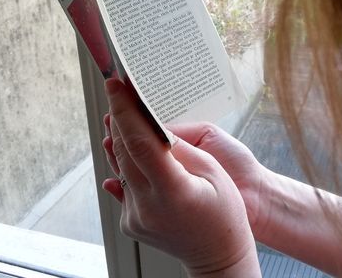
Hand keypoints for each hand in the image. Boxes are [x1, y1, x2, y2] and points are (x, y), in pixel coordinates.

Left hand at [101, 78, 260, 276]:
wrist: (219, 255)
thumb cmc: (225, 212)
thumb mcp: (212, 171)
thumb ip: (179, 148)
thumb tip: (151, 126)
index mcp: (174, 191)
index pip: (140, 143)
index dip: (126, 110)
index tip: (116, 86)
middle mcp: (148, 207)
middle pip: (124, 151)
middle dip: (120, 118)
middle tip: (119, 93)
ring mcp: (135, 218)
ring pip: (120, 166)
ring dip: (119, 139)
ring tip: (120, 115)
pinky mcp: (130, 222)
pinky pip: (123, 183)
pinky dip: (126, 163)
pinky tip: (128, 148)